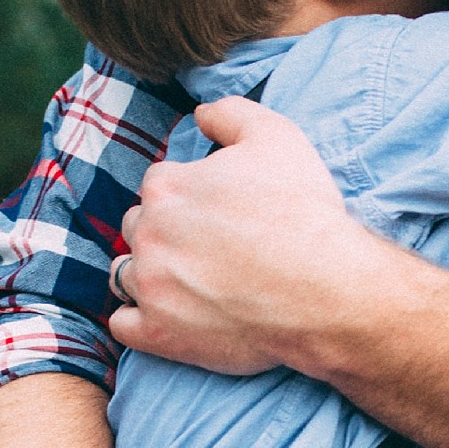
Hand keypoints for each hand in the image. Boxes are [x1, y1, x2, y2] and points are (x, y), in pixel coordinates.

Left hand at [107, 95, 380, 376]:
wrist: (325, 291)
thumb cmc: (304, 213)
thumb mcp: (277, 136)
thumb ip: (230, 113)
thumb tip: (201, 114)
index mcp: (167, 186)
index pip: (158, 186)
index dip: (188, 198)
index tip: (216, 216)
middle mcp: (149, 233)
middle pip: (139, 229)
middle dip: (165, 235)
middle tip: (208, 251)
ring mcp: (149, 286)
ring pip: (125, 275)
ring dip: (149, 276)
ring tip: (189, 285)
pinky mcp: (157, 333)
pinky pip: (123, 326)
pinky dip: (139, 321)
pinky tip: (169, 317)